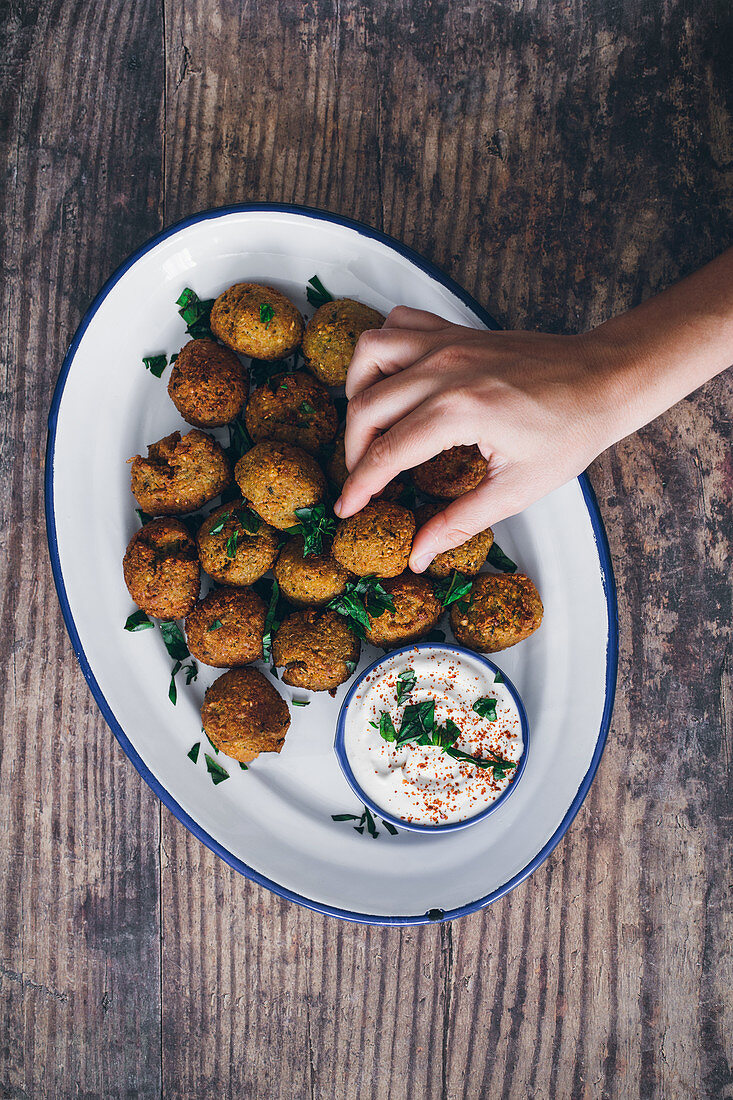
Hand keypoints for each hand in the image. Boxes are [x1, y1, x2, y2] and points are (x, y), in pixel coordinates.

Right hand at [333, 306, 619, 571]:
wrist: (605, 379)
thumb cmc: (570, 433)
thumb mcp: (516, 489)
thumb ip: (458, 521)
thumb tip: (418, 555)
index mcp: (460, 411)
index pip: (387, 452)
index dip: (360, 486)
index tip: (346, 509)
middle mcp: (446, 368)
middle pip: (366, 406)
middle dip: (353, 450)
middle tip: (363, 479)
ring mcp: (449, 342)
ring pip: (369, 352)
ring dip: (357, 390)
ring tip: (369, 425)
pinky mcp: (456, 330)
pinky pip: (398, 324)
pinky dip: (383, 349)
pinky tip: (393, 380)